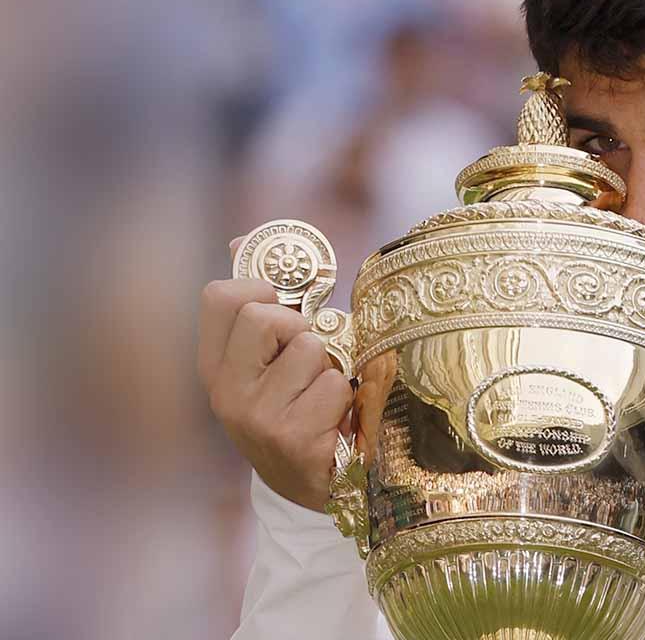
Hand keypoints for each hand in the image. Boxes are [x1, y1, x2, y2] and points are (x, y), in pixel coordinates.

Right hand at [196, 238, 352, 510]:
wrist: (310, 487)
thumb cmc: (296, 407)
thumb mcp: (267, 360)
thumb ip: (261, 303)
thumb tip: (240, 240)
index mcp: (215, 365)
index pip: (220, 296)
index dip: (261, 289)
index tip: (282, 309)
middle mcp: (226, 392)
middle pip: (266, 316)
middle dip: (302, 329)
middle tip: (308, 360)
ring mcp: (256, 418)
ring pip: (311, 349)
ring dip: (331, 368)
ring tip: (323, 396)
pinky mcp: (292, 439)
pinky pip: (335, 385)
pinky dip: (346, 398)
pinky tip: (335, 421)